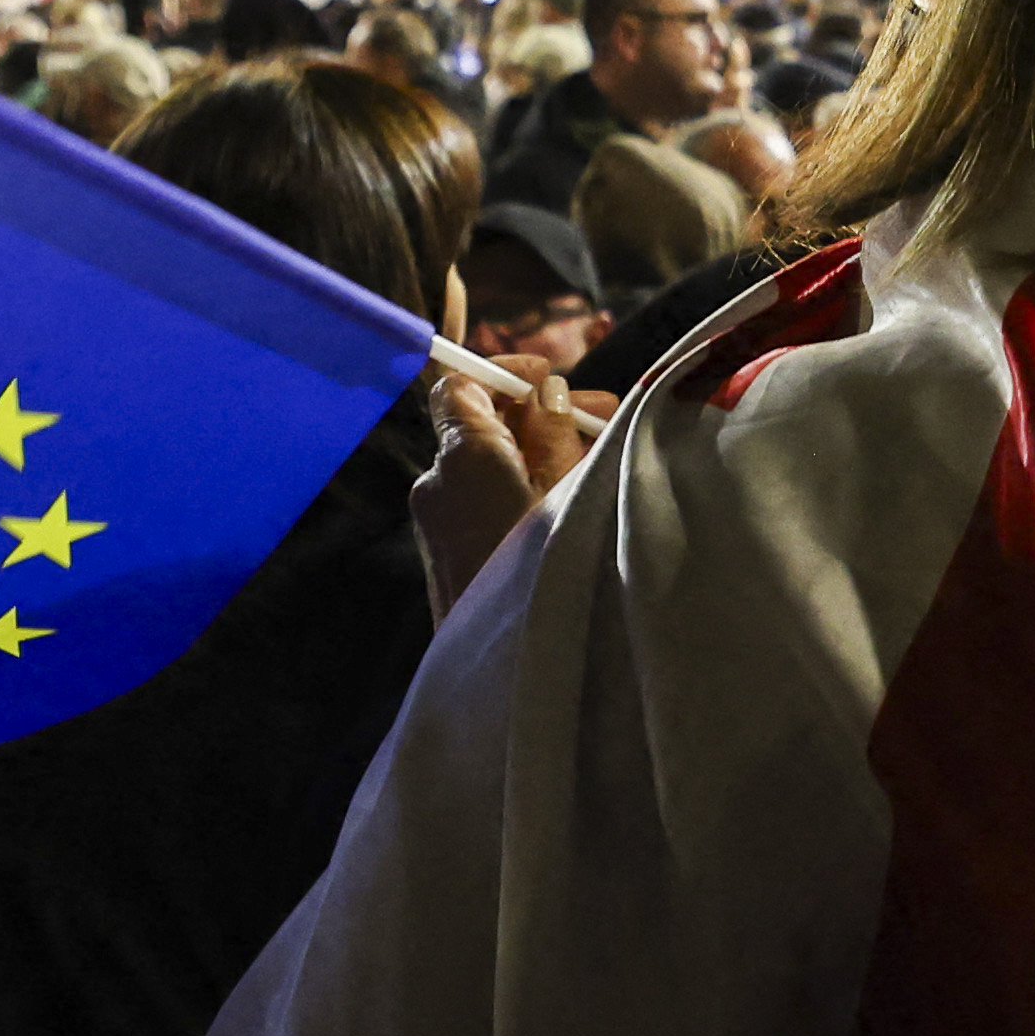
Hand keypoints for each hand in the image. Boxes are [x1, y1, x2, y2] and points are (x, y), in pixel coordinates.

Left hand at [406, 352, 591, 614]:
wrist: (502, 662)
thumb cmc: (544, 566)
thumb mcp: (565, 488)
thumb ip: (554, 433)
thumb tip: (546, 394)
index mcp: (462, 454)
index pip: (462, 384)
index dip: (505, 373)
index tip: (550, 376)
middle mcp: (436, 480)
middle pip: (478, 422)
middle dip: (537, 413)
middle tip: (600, 416)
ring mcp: (434, 519)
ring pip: (481, 462)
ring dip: (533, 450)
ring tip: (594, 458)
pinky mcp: (443, 551)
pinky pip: (477, 498)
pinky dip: (515, 485)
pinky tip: (562, 498)